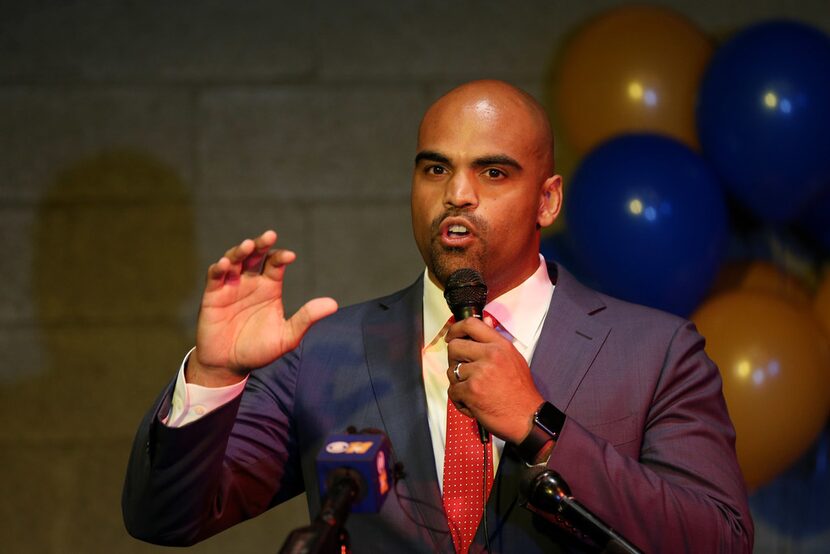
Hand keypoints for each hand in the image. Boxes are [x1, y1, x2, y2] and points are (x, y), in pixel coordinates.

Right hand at [188, 230, 337, 385]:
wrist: (230, 365)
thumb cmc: (259, 350)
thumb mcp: (286, 336)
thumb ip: (306, 318)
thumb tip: (334, 304)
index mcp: (269, 287)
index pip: (275, 264)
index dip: (281, 257)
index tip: (290, 256)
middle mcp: (250, 282)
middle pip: (255, 255)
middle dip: (261, 244)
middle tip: (269, 235)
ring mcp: (231, 286)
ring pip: (235, 260)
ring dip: (240, 251)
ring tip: (247, 246)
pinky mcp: (212, 295)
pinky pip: (215, 277)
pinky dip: (219, 268)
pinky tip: (225, 264)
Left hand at [445, 318, 543, 442]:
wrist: (528, 418)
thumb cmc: (521, 392)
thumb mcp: (514, 359)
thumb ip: (495, 342)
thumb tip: (485, 322)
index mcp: (500, 346)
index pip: (471, 324)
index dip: (455, 329)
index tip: (451, 336)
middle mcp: (490, 355)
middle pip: (454, 346)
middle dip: (454, 359)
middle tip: (462, 369)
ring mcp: (479, 373)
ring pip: (452, 371)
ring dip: (458, 382)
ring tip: (473, 390)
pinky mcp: (471, 391)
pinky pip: (453, 391)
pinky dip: (459, 400)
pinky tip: (472, 403)